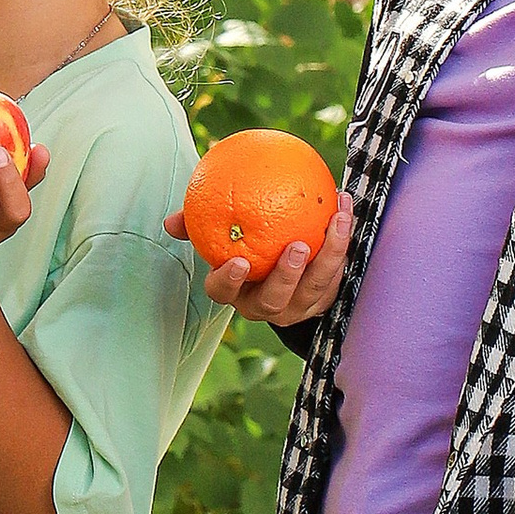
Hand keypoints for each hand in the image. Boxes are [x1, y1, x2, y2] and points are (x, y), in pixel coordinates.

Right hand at [163, 188, 356, 325]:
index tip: (238, 261)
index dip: (228, 282)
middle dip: (286, 277)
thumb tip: (171, 222)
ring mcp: (297, 306)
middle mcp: (266, 305)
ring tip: (335, 222)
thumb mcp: (222, 238)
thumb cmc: (247, 248)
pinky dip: (342, 241)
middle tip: (296, 247)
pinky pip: (336, 273)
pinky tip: (343, 206)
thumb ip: (200, 225)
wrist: (290, 269)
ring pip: (313, 289)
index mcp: (237, 292)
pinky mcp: (324, 299)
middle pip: (273, 300)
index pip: (223, 293)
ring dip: (328, 256)